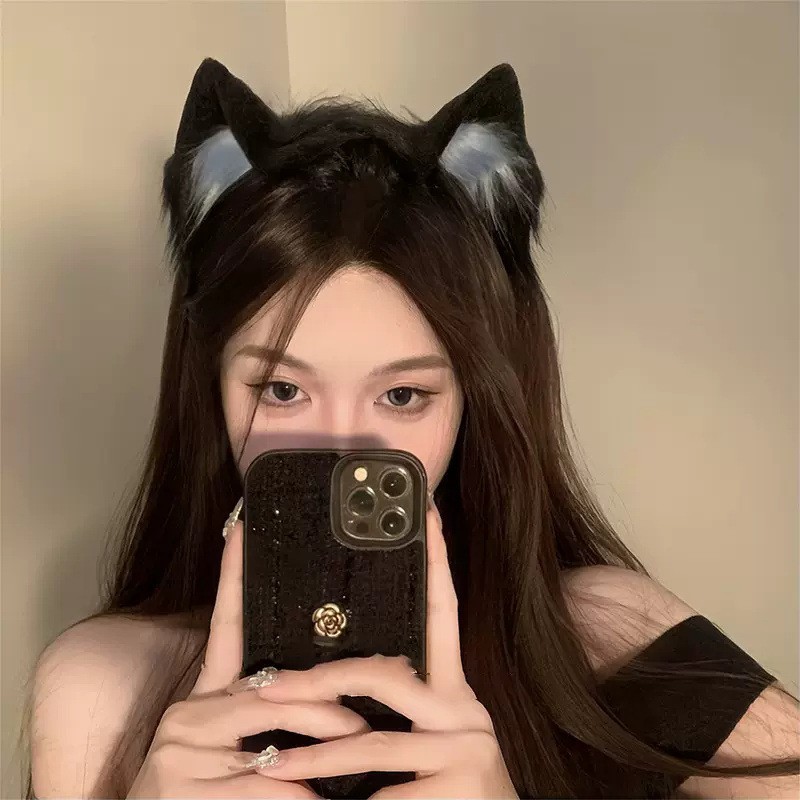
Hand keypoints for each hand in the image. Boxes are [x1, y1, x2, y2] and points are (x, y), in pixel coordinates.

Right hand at [127, 500, 368, 798]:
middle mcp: (188, 714)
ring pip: (271, 743)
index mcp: (205, 698)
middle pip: (271, 692)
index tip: (242, 525)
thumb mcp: (232, 745)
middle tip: (366, 719)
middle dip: (325, 707)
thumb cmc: (206, 794)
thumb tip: (325, 691)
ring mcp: (178, 751)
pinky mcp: (178, 789)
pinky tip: (314, 797)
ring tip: (354, 756)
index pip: (225, 627)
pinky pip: (259, 787)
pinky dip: (295, 794)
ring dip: (320, 755)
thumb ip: (265, 714)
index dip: (232, 576)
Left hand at [224, 499, 517, 798]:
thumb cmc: (443, 797)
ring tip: (268, 766)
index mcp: (453, 693)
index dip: (437, 560)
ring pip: (373, 740)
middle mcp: (466, 711)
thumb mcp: (421, 745)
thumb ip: (392, 713)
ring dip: (314, 757)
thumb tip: (332, 686)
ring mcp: (467, 749)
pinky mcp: (460, 787)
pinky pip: (382, 791)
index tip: (425, 511)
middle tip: (266, 685)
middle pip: (384, 673)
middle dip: (319, 681)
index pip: (442, 613)